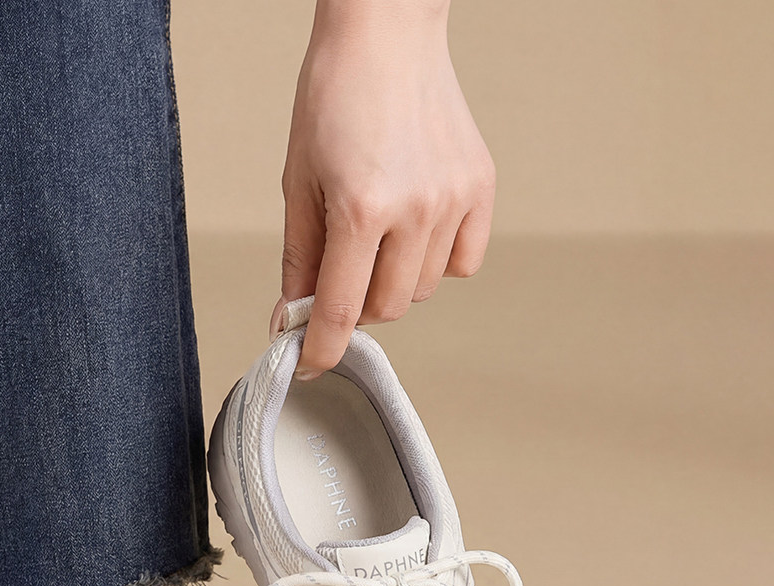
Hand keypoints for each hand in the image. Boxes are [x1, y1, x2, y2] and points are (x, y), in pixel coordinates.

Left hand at [277, 1, 494, 376]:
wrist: (385, 32)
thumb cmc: (332, 100)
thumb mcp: (298, 184)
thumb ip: (299, 261)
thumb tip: (293, 321)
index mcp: (361, 209)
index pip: (341, 310)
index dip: (322, 349)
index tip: (312, 365)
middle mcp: (414, 210)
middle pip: (386, 308)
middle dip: (356, 304)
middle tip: (342, 271)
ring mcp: (453, 199)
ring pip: (422, 290)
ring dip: (394, 281)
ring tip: (379, 234)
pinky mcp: (481, 188)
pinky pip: (463, 263)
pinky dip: (437, 262)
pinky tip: (416, 227)